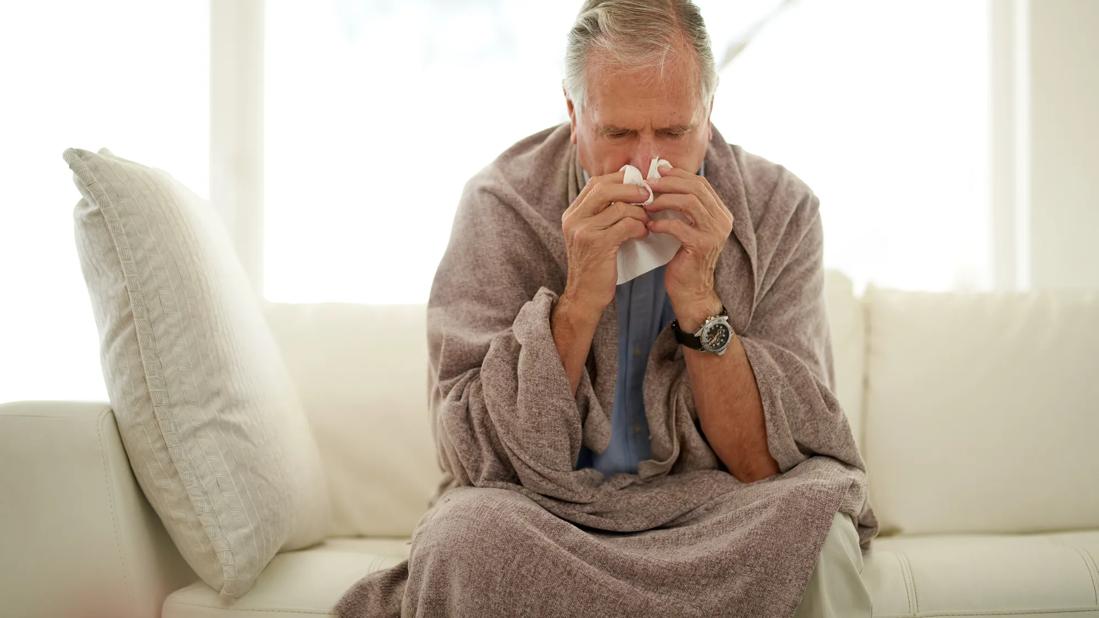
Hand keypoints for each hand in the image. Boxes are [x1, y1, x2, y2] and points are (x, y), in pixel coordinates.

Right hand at [560, 170, 652, 315]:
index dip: (620, 179)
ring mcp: (583, 231)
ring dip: (639, 212)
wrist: (584, 296)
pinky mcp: (597, 244)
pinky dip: (639, 227)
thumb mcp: (592, 235)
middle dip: (631, 189)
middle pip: (605, 187)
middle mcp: (574, 219)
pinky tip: (643, 234)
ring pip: (619, 207)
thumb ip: (603, 214)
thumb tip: (631, 190)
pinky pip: (626, 225)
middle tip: (649, 195)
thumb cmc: (595, 265)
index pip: (596, 182)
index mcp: (572, 213)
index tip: (639, 184)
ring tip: (646, 221)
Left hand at [646, 167, 734, 328]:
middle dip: (668, 183)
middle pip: (695, 188)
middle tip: (646, 185)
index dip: (678, 174)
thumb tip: (662, 174)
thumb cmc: (683, 257)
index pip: (700, 183)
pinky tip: (650, 226)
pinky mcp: (702, 246)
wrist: (691, 291)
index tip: (657, 171)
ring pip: (689, 202)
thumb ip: (680, 205)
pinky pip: (679, 226)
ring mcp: (715, 233)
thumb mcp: (685, 227)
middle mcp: (722, 220)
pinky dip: (662, 223)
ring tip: (646, 204)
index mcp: (720, 212)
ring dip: (663, 200)